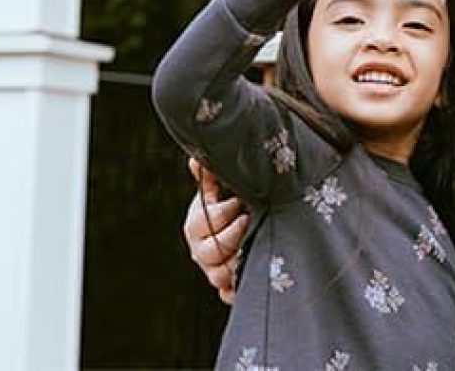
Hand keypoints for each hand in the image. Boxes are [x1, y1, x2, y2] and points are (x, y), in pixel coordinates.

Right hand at [185, 158, 248, 303]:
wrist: (249, 222)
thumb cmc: (236, 199)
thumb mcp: (224, 185)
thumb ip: (212, 174)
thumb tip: (197, 159)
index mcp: (196, 225)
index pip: (202, 223)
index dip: (223, 213)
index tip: (241, 202)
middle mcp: (201, 251)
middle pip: (209, 252)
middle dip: (232, 237)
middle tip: (251, 221)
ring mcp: (214, 271)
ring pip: (219, 276)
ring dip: (238, 262)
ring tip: (259, 243)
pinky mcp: (228, 288)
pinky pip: (231, 295)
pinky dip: (241, 287)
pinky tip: (258, 272)